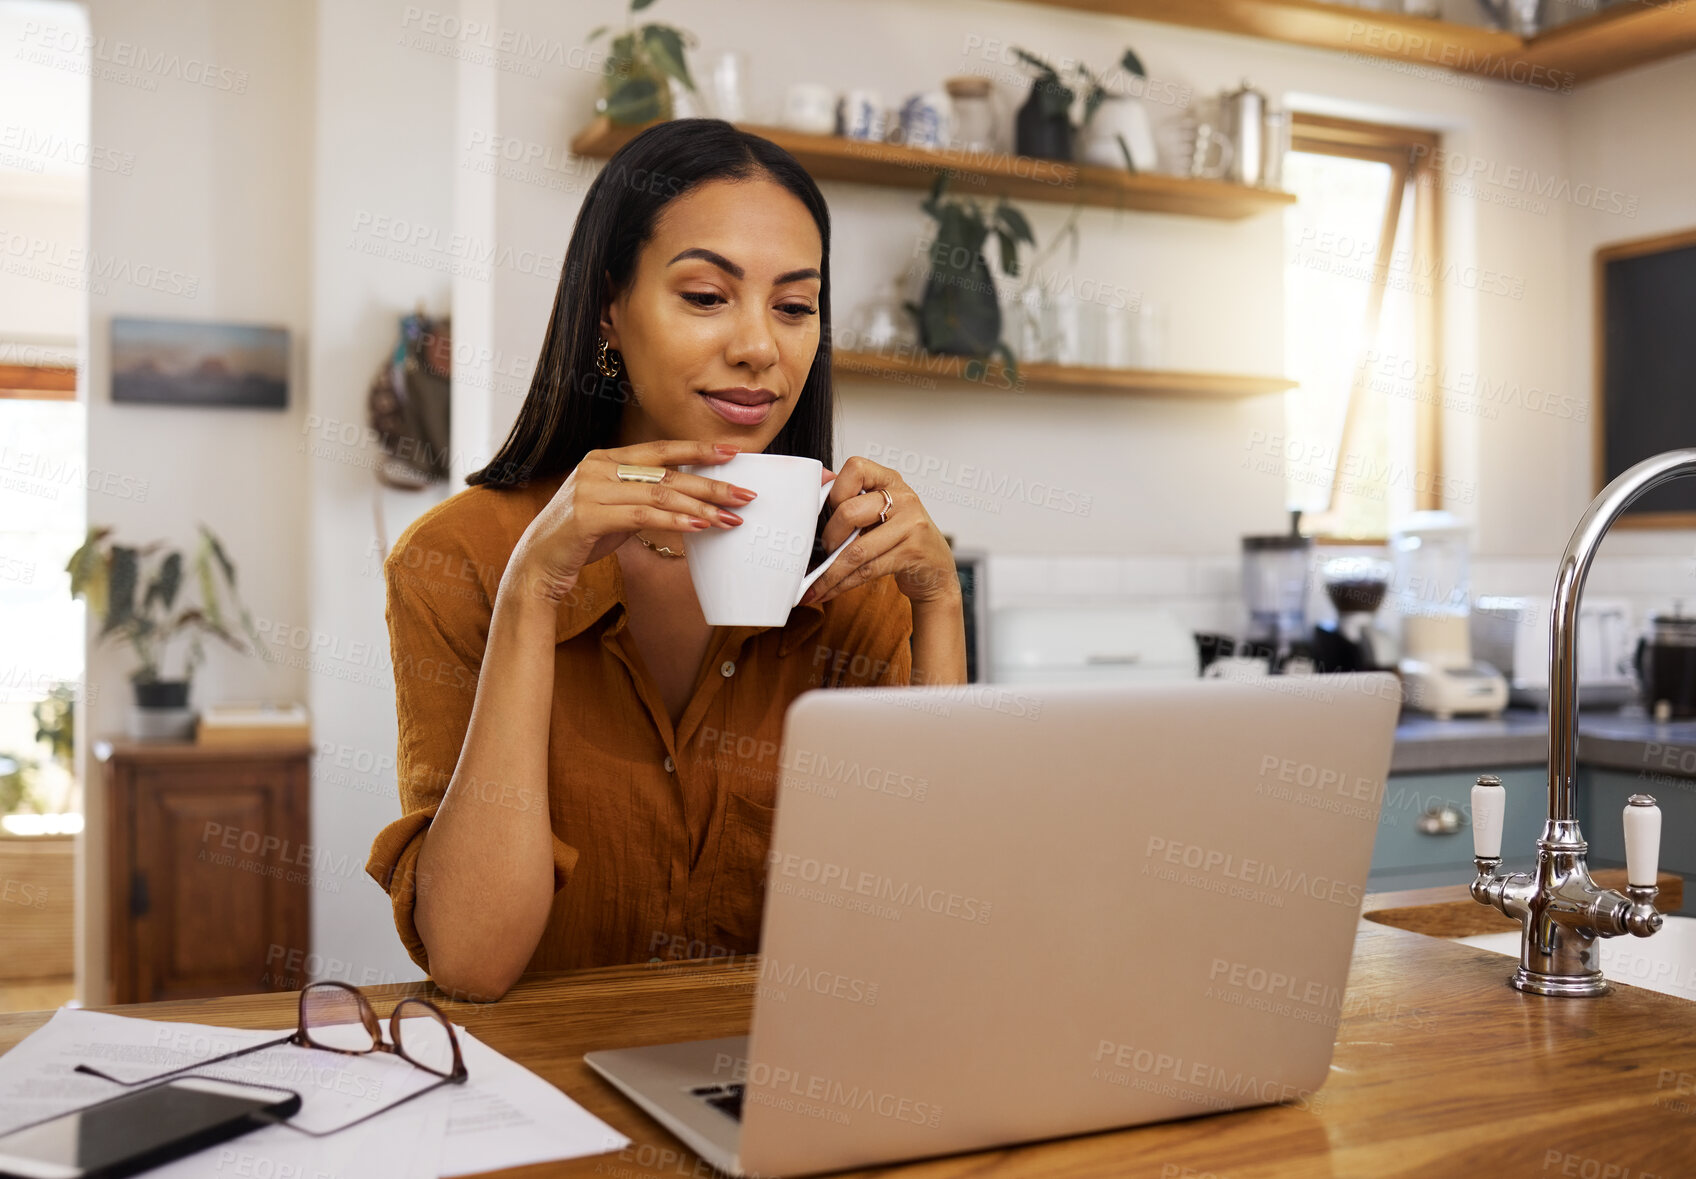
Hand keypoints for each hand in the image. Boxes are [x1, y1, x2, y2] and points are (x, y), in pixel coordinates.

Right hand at [505, 440, 756, 601]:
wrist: (538, 565)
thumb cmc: (580, 538)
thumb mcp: (615, 510)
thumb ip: (643, 498)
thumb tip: (690, 500)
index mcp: (604, 459)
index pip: (660, 449)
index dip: (698, 449)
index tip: (733, 453)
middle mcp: (596, 466)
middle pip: (667, 471)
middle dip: (711, 483)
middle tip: (746, 494)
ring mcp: (590, 489)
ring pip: (659, 493)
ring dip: (701, 507)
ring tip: (731, 519)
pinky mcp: (588, 515)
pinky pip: (642, 515)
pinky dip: (675, 520)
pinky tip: (699, 527)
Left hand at [799, 456, 959, 607]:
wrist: (935, 568)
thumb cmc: (901, 537)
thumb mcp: (881, 510)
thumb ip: (852, 497)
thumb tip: (819, 480)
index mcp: (891, 480)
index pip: (855, 469)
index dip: (834, 492)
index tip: (827, 512)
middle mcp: (904, 498)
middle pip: (849, 512)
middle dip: (828, 538)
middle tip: (823, 552)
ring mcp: (911, 525)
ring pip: (856, 550)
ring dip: (830, 572)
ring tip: (815, 584)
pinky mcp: (912, 553)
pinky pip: (867, 569)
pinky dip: (843, 584)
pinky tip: (830, 590)